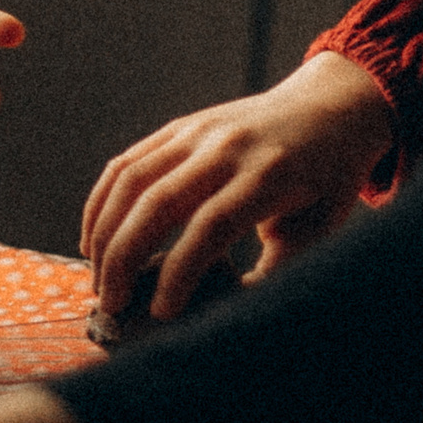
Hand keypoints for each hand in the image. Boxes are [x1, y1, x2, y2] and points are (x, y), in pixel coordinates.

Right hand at [81, 52, 394, 320]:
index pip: (212, 225)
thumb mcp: (321, 229)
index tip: (162, 312)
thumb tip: (231, 315)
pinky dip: (101, 201)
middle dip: (124, 257)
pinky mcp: (177, 128)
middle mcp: (227, 148)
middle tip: (109, 303)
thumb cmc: (329, 181)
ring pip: (131, 180)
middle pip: (159, 201)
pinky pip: (126, 163)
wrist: (329, 107)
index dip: (181, 272)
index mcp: (271, 175)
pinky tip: (93, 237)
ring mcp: (196, 131)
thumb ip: (279, 270)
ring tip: (96, 277)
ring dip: (104, 232)